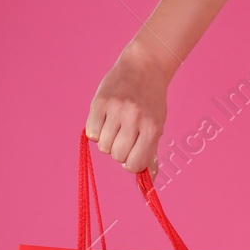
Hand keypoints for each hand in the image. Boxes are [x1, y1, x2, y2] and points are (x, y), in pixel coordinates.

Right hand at [86, 41, 170, 174]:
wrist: (143, 68)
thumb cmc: (151, 102)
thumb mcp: (157, 126)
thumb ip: (150, 153)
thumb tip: (147, 181)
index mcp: (151, 128)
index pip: (135, 164)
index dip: (132, 164)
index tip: (132, 156)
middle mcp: (133, 119)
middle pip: (117, 156)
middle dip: (120, 152)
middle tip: (125, 138)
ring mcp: (115, 110)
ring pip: (104, 146)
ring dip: (108, 142)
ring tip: (116, 127)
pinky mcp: (99, 102)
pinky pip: (92, 133)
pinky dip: (97, 132)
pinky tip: (105, 121)